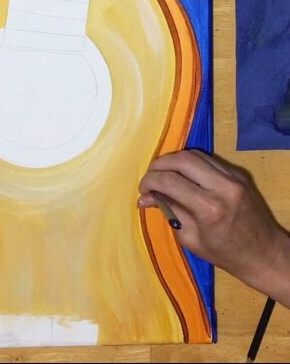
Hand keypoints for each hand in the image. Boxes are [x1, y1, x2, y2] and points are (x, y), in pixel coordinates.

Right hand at [138, 150, 289, 305]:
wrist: (266, 254)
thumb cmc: (226, 254)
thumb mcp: (190, 239)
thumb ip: (168, 212)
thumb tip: (144, 198)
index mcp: (210, 209)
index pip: (170, 181)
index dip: (150, 182)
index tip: (143, 190)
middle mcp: (223, 187)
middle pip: (182, 159)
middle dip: (159, 165)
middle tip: (150, 178)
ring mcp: (233, 177)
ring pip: (195, 154)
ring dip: (174, 161)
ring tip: (164, 174)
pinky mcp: (238, 174)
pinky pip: (208, 159)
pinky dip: (190, 163)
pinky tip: (183, 175)